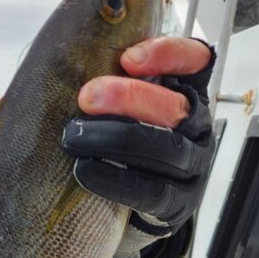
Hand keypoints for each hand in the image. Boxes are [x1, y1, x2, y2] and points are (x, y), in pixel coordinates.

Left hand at [62, 37, 214, 232]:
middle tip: (87, 96)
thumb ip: (109, 77)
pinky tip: (84, 169)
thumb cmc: (119, 140)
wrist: (129, 202)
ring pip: (167, 149)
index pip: (197, 61)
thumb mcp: (120, 103)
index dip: (170, 55)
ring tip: (74, 135)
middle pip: (177, 107)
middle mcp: (196, 126)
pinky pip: (150, 190)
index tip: (129, 59)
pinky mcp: (178, 201)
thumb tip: (61, 57)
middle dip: (131, 97)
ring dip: (116, 138)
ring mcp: (192, 165)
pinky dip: (114, 179)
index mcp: (187, 92)